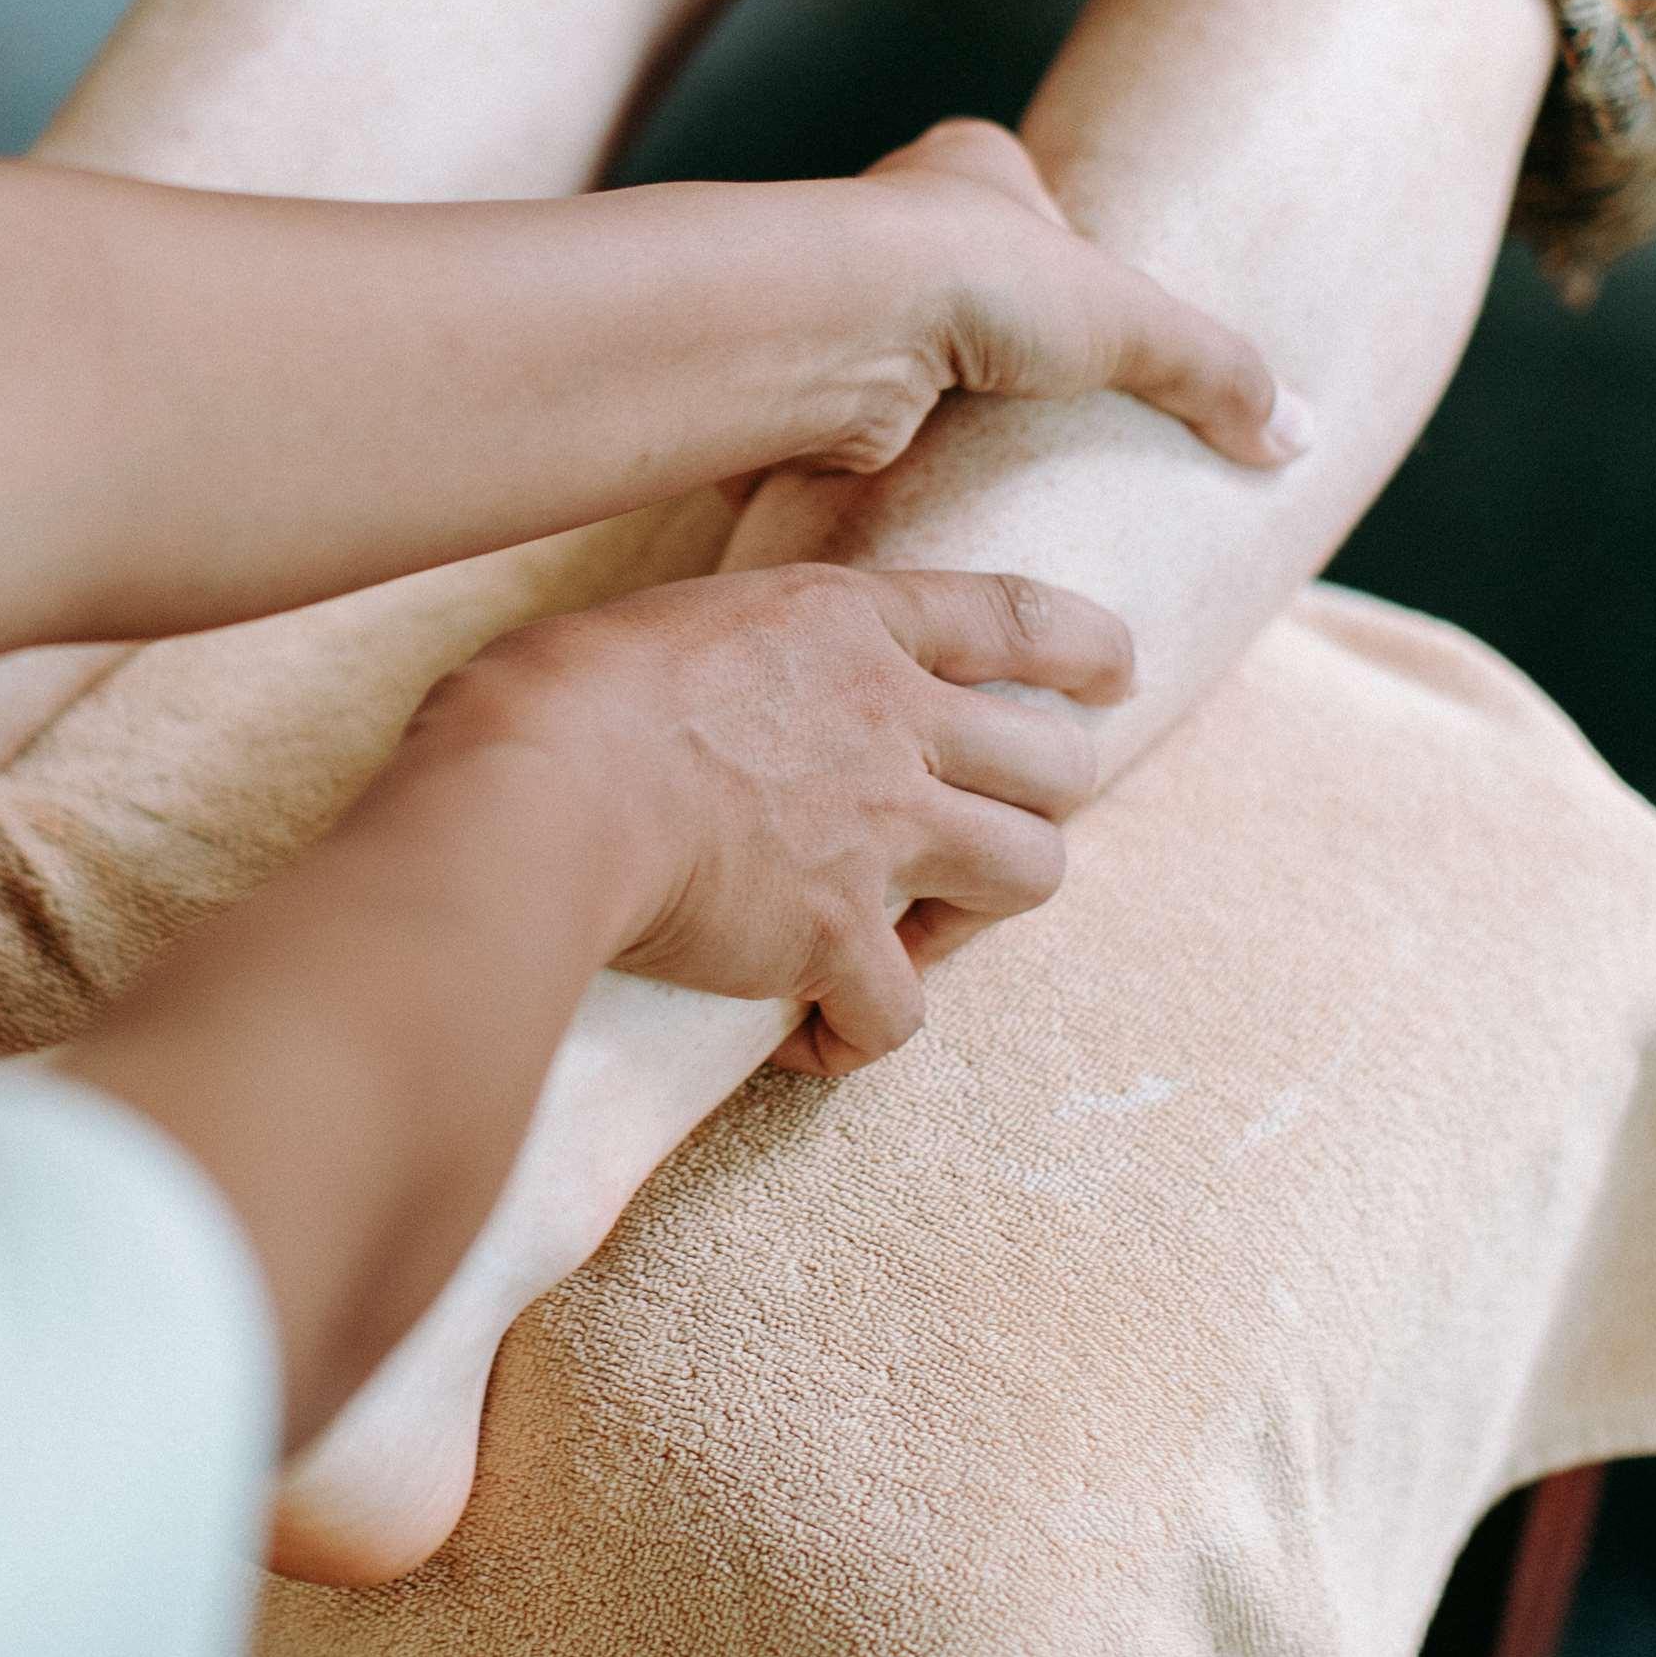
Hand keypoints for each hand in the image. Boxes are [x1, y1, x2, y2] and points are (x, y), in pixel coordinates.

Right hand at [400, 560, 1127, 1075]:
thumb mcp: (659, 623)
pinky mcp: (835, 939)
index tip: (1116, 673)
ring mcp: (877, 833)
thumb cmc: (553, 696)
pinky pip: (900, 1015)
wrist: (539, 794)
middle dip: (1048, 800)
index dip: (1083, 645)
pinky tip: (806, 1039)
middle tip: (992, 828)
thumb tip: (677, 699)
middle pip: (1055, 765)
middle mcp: (889, 722)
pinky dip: (857, 1036)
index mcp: (842, 625)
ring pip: (1028, 875)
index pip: (1008, 617)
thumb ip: (722, 657)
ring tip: (918, 934)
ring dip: (985, 910)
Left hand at [824, 118, 1309, 473]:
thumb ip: (1216, 371)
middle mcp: (895, 215)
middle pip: (966, 279)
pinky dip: (887, 447)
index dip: (1065, 254)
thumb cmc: (977, 280)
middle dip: (999, 334)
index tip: (1097, 315)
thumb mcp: (1133, 323)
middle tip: (1052, 399)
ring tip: (994, 454)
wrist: (835, 326)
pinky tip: (924, 482)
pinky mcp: (812, 370)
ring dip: (940, 397)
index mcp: (972, 164)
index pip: (1029, 200)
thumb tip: (1297, 435)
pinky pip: (862, 412)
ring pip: (906, 345)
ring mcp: (846, 293)